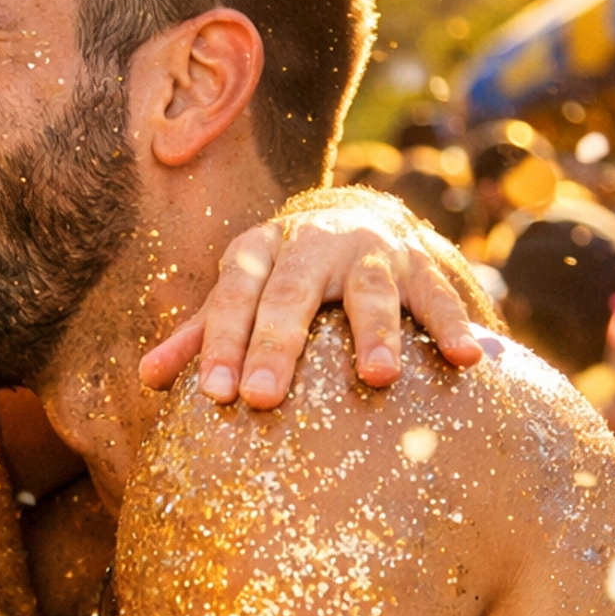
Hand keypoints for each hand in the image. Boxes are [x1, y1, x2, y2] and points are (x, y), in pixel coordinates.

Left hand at [140, 184, 489, 407]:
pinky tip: (467, 358)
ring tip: (376, 377)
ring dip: (374, 332)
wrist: (355, 217)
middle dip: (276, 346)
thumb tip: (147, 378)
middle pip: (290, 295)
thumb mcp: (239, 293)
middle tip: (263, 398)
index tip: (215, 395)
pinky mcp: (420, 263)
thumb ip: (200, 334)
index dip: (222, 343)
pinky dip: (453, 324)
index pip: (233, 295)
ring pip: (370, 291)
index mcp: (259, 250)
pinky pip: (439, 295)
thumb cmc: (282, 277)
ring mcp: (370, 251)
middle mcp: (312, 244)